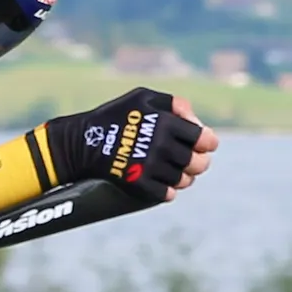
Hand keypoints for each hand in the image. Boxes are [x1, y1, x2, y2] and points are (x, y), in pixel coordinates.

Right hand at [43, 88, 212, 198]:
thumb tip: (196, 120)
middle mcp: (161, 146)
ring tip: (176, 172)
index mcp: (166, 123)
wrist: (82, 141)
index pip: (204, 139)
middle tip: (193, 161)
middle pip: (198, 163)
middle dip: (199, 162)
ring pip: (183, 180)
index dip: (208, 143)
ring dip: (184, 177)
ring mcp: (150, 167)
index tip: (205, 145)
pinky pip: (165, 194)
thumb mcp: (143, 97)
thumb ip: (173, 103)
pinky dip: (167, 191)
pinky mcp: (138, 184)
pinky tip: (163, 184)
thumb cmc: (115, 115)